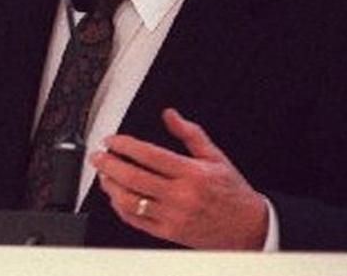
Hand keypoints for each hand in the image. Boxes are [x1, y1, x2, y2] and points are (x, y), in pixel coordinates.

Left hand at [90, 108, 267, 249]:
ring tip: (104, 175)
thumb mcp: (216, 156)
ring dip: (111, 187)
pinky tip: (116, 197)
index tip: (112, 140)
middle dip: (110, 165)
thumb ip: (190, 134)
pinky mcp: (168, 232)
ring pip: (132, 201)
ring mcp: (173, 216)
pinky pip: (137, 221)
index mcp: (192, 173)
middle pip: (135, 178)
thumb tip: (170, 115)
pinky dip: (121, 208)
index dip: (125, 146)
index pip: (150, 155)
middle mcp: (181, 195)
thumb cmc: (232, 192)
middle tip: (98, 156)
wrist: (248, 227)